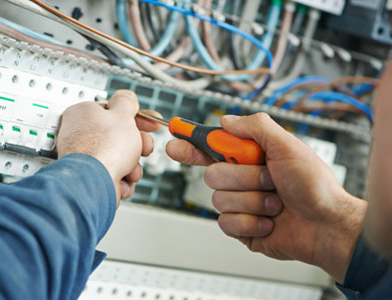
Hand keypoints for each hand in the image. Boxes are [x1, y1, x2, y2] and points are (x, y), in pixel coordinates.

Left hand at [57, 90, 160, 204]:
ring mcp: (85, 158)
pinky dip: (122, 179)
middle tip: (145, 147)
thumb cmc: (103, 149)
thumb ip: (126, 103)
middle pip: (119, 137)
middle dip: (137, 146)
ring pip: (119, 158)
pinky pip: (113, 174)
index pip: (114, 112)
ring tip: (131, 169)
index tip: (151, 123)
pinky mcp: (90, 177)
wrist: (94, 184)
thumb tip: (126, 96)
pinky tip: (122, 181)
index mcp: (84, 114)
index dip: (137, 118)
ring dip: (132, 165)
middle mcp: (80, 135)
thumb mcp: (122, 116)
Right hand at [166, 113, 366, 282]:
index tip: (174, 140)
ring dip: (252, 201)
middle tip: (270, 179)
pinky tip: (269, 221)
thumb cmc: (314, 185)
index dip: (190, 144)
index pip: (210, 147)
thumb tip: (225, 121)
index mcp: (249, 157)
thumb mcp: (287, 145)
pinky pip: (225, 223)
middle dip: (244, 178)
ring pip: (219, 200)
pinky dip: (251, 222)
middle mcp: (241, 178)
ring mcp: (240, 204)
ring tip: (275, 203)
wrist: (326, 225)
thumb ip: (255, 127)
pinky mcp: (240, 227)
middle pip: (212, 174)